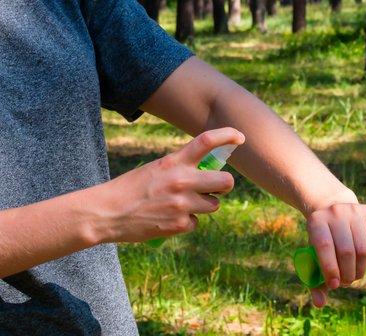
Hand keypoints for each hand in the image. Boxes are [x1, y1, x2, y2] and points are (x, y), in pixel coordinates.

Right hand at [94, 127, 244, 242]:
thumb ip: (181, 167)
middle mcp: (182, 180)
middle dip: (225, 185)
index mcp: (174, 161)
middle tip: (216, 187)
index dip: (227, 135)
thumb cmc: (131, 189)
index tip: (240, 137)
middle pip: (226, 181)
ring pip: (214, 205)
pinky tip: (169, 218)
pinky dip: (187, 222)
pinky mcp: (180, 224)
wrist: (106, 213)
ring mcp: (183, 203)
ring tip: (182, 204)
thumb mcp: (156, 168)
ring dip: (204, 205)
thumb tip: (207, 172)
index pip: (206, 141)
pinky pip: (197, 222)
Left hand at [306, 202, 365, 306]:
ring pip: (363, 250)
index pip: (324, 247)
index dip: (330, 269)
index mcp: (316, 221)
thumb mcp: (313, 256)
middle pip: (346, 251)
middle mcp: (337, 211)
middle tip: (345, 282)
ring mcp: (356, 210)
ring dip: (359, 270)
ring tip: (353, 275)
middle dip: (347, 274)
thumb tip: (319, 304)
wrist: (334, 210)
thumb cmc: (323, 241)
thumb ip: (314, 280)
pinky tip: (363, 263)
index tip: (333, 285)